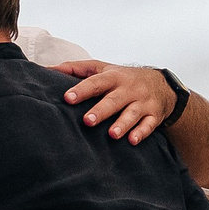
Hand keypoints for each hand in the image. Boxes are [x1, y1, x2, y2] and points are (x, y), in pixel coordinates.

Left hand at [54, 60, 175, 145]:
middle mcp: (129, 89)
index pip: (95, 82)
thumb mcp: (102, 69)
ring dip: (122, 124)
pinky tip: (132, 140)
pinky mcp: (154, 115)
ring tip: (112, 134)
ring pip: (132, 113)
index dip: (82, 90)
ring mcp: (143, 102)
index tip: (68, 98)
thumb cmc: (124, 78)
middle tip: (88, 121)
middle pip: (114, 100)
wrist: (162, 85)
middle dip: (101, 111)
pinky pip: (149, 125)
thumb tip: (46, 69)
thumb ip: (75, 69)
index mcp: (113, 77)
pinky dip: (142, 133)